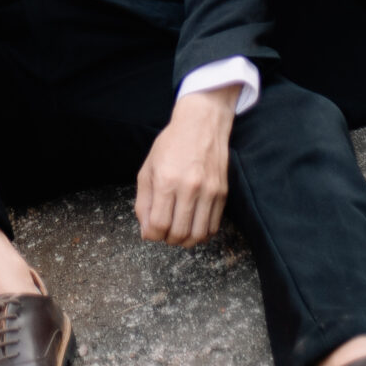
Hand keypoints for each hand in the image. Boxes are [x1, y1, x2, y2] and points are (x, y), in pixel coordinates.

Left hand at [134, 85, 239, 245]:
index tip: (151, 231)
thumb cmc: (171, 145)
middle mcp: (189, 187)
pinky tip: (194, 226)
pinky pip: (213, 226)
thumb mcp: (148, 169)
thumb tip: (147, 233)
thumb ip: (143, 203)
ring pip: (198, 235)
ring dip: (186, 241)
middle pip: (179, 233)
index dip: (152, 235)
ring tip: (179, 231)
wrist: (201, 124)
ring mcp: (208, 191)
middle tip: (164, 232)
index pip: (159, 225)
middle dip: (167, 239)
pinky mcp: (222, 192)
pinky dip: (202, 233)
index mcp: (166, 180)